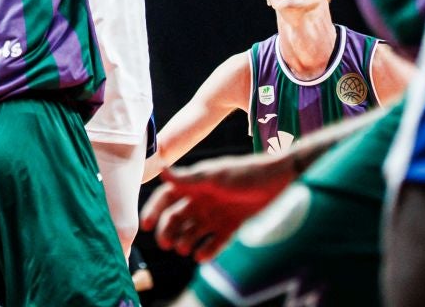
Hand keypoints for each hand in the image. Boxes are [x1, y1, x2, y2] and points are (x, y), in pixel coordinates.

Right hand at [140, 154, 297, 261]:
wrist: (278, 181)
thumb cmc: (245, 172)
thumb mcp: (215, 175)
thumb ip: (188, 177)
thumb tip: (161, 169)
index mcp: (194, 184)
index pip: (166, 197)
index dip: (154, 210)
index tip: (146, 226)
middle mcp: (202, 200)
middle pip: (176, 218)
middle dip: (168, 232)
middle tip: (167, 244)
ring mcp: (215, 214)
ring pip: (192, 232)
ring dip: (185, 242)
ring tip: (185, 249)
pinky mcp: (230, 226)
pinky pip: (214, 242)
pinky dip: (206, 250)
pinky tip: (202, 256)